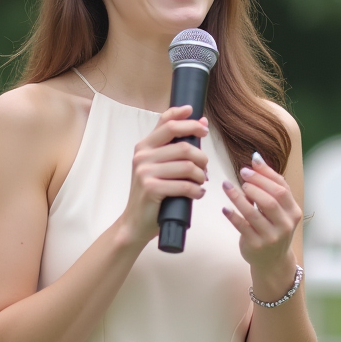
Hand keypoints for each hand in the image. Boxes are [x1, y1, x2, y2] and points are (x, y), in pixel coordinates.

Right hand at [119, 105, 208, 245]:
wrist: (135, 221)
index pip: (167, 122)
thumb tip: (202, 122)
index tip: (203, 126)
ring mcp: (145, 171)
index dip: (188, 120)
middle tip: (205, 168)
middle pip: (183, 146)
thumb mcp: (159, 165)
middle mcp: (142, 155)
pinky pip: (184, 185)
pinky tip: (197, 194)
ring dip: (201, 176)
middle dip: (202, 157)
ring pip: (187, 166)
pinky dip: (196, 191)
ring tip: (200, 183)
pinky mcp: (151, 188)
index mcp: (144, 145)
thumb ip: (176, 146)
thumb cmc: (152, 192)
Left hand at [222, 151, 302, 289]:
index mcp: (293, 212)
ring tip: (226, 186)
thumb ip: (270, 185)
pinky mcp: (256, 245)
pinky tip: (225, 208)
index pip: (282, 188)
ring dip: (238, 197)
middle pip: (270, 200)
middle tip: (241, 175)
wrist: (273, 261)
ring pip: (254, 213)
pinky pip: (242, 227)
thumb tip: (256, 158)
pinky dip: (232, 216)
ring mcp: (271, 237)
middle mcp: (285, 225)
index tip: (250, 165)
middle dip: (254, 184)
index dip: (265, 175)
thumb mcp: (279, 209)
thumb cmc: (274, 227)